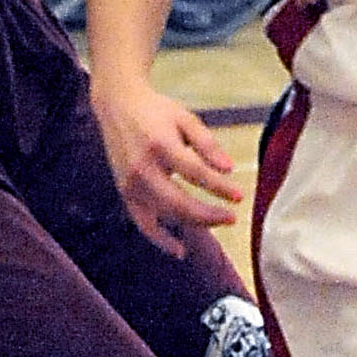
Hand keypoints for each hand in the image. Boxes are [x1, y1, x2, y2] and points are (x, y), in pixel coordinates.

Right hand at [92, 79, 239, 256]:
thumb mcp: (186, 119)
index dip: (220, 188)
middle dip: (208, 214)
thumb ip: (208, 144)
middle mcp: (142, 168)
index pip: (196, 173)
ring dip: (193, 224)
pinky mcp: (124, 193)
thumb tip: (229, 169)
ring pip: (164, 215)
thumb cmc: (156, 112)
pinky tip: (180, 250)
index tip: (240, 197)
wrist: (117, 106)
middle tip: (232, 218)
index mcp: (160, 145)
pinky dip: (160, 239)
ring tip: (218, 223)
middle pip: (179, 202)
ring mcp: (130, 183)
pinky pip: (143, 223)